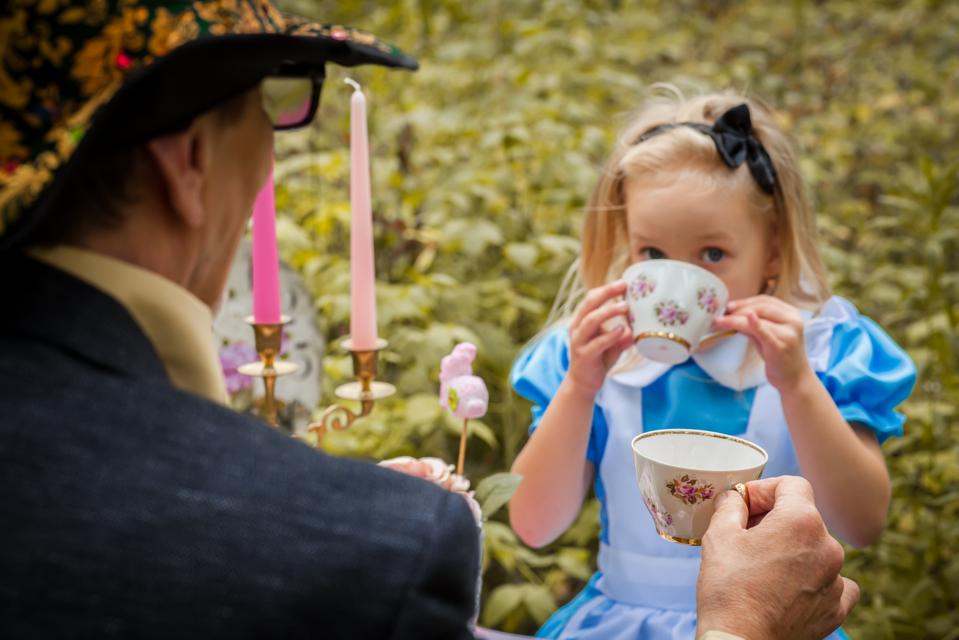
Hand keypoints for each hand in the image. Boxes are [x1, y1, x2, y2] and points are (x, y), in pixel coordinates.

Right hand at [566, 280, 632, 396]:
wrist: (583, 383)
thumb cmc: (598, 359)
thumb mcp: (613, 344)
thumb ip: (623, 336)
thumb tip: (636, 329)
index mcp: (581, 320)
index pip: (591, 298)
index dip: (606, 289)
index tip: (624, 282)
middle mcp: (577, 327)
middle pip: (589, 303)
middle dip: (606, 292)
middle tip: (623, 286)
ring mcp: (579, 341)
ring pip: (590, 320)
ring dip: (608, 311)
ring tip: (625, 306)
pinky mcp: (584, 355)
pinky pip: (597, 342)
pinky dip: (610, 335)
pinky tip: (622, 330)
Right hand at [696, 476, 858, 639]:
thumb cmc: (728, 587)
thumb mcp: (719, 534)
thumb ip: (731, 505)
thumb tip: (735, 498)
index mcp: (802, 521)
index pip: (791, 485)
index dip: (765, 490)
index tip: (745, 504)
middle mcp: (828, 546)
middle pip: (803, 516)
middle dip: (773, 519)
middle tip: (744, 533)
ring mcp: (836, 579)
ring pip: (816, 548)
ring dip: (792, 548)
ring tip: (761, 564)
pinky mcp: (836, 608)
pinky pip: (834, 582)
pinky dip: (816, 579)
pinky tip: (793, 585)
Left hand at [711, 295, 812, 389]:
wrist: (795, 379)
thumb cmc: (780, 356)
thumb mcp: (767, 335)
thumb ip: (753, 324)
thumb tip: (730, 314)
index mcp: (791, 314)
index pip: (765, 300)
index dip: (745, 301)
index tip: (728, 306)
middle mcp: (793, 321)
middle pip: (761, 307)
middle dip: (738, 310)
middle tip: (721, 315)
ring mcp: (788, 334)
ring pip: (758, 319)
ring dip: (735, 319)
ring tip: (719, 322)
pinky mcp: (780, 346)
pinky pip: (764, 333)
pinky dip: (755, 324)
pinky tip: (747, 318)